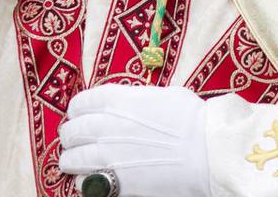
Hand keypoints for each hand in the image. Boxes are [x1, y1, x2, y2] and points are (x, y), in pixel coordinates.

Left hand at [59, 85, 210, 196]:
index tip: (79, 115)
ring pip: (72, 158)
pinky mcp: (115, 181)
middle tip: (74, 140)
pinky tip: (90, 180)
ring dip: (71, 160)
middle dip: (70, 136)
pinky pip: (85, 183)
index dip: (77, 110)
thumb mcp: (162, 95)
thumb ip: (137, 100)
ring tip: (74, 163)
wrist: (207, 150)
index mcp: (116, 99)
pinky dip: (84, 181)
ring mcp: (107, 154)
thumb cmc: (192, 118)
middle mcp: (105, 125)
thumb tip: (132, 105)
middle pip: (71, 131)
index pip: (80, 102)